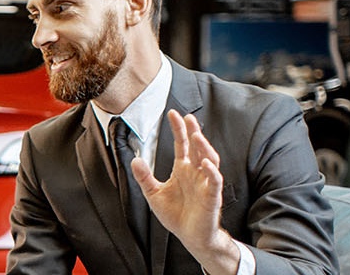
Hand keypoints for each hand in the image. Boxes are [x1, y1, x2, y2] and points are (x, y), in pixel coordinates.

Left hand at [131, 110, 238, 272]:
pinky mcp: (212, 197)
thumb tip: (135, 159)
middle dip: (193, 132)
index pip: (182, 145)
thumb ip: (144, 177)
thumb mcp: (154, 194)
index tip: (172, 114)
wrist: (190, 236)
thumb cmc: (176, 215)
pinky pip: (214, 182)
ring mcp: (205, 184)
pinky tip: (204, 163)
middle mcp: (196, 173)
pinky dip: (211, 172)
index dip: (178, 130)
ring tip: (196, 135)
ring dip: (204, 148)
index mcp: (183, 170)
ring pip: (209, 160)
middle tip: (187, 117)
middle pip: (197, 148)